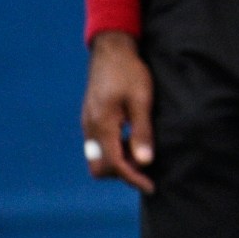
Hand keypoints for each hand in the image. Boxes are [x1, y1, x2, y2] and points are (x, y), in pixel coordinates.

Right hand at [82, 31, 155, 193]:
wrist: (111, 50)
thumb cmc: (129, 72)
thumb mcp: (141, 100)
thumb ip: (141, 131)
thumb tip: (144, 162)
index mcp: (102, 124)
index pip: (114, 165)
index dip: (133, 179)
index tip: (150, 186)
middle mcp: (90, 128)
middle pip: (100, 168)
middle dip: (122, 173)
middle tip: (147, 166)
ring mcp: (87, 123)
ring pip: (97, 158)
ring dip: (118, 162)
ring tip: (141, 151)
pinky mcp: (90, 119)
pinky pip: (97, 146)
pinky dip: (114, 150)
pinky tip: (131, 140)